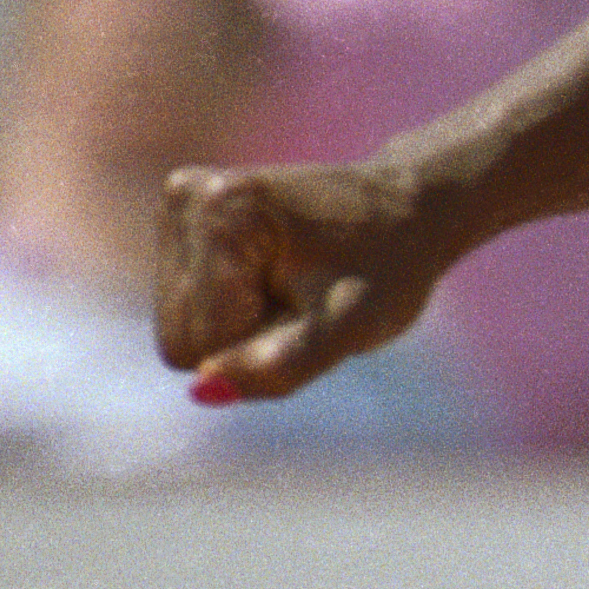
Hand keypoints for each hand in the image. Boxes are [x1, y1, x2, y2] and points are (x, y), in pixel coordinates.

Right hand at [156, 160, 461, 401]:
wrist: (409, 210)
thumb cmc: (389, 266)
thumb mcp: (354, 325)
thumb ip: (283, 365)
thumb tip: (204, 390)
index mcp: (221, 214)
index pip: (198, 346)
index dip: (260, 346)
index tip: (312, 303)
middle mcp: (186, 198)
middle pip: (181, 338)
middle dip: (247, 337)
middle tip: (306, 296)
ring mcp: (180, 204)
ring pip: (181, 327)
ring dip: (241, 324)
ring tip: (295, 282)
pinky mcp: (183, 218)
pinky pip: (186, 306)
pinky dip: (232, 307)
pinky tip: (276, 272)